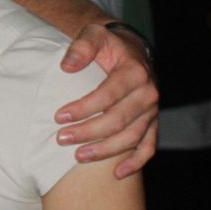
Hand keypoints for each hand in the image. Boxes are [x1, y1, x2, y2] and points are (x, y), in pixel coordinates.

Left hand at [57, 23, 158, 178]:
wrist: (131, 51)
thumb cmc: (108, 45)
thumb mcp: (94, 35)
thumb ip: (81, 46)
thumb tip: (67, 66)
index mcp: (134, 72)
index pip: (108, 95)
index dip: (83, 108)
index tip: (59, 116)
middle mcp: (148, 93)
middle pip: (118, 120)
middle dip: (89, 132)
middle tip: (61, 139)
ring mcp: (151, 111)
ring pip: (131, 137)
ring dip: (105, 150)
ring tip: (78, 156)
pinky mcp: (151, 123)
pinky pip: (148, 147)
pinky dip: (136, 163)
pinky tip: (117, 174)